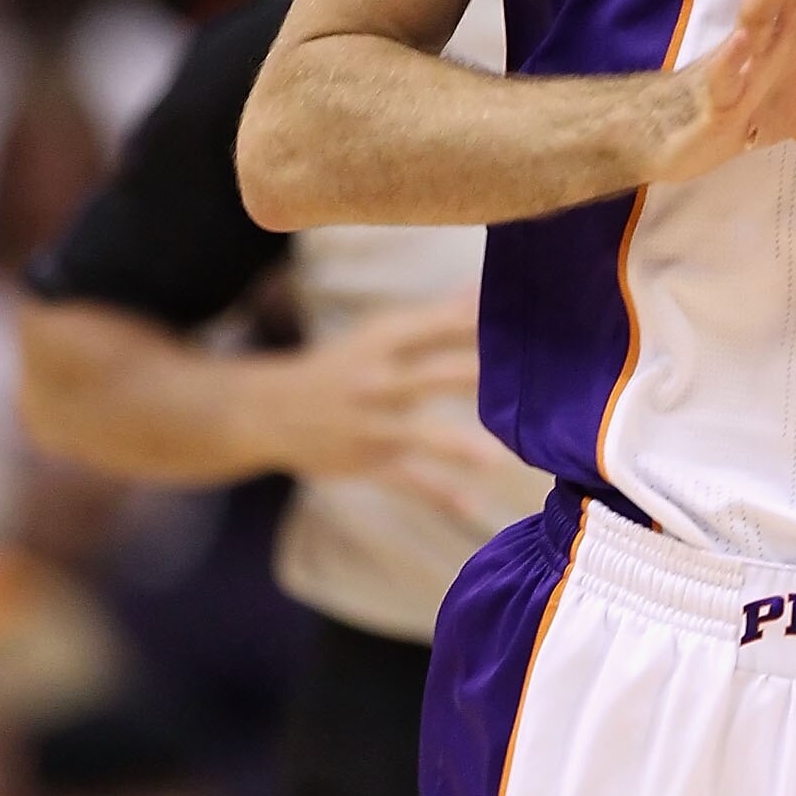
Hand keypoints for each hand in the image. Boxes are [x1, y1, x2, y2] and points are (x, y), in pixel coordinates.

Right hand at [249, 299, 507, 520]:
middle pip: (432, 374)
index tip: (526, 320)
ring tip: (496, 459)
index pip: (436, 325)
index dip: (478, 321)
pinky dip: (439, 495)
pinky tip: (474, 509)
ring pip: (416, 433)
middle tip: (527, 380)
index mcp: (382, 340)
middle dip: (476, 376)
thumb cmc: (342, 365)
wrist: (268, 411)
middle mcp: (377, 378)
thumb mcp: (379, 335)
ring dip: (455, 446)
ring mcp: (370, 424)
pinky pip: (406, 481)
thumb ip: (435, 317)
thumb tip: (482, 287)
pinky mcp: (367, 461)